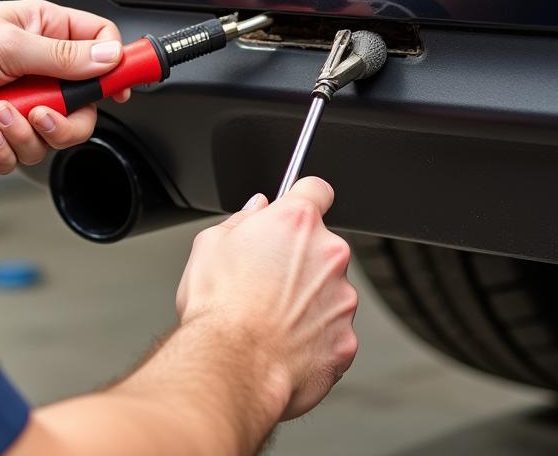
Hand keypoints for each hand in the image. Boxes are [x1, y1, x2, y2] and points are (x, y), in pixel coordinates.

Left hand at [0, 0, 129, 172]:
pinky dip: (1, 148)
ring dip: (23, 133)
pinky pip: (16, 151)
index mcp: (46, 29)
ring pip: (47, 135)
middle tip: (42, 114)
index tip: (123, 88)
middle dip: (62, 119)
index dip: (115, 69)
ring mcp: (15, 98)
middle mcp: (36, 64)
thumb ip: (66, 56)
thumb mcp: (11, 42)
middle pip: (80, 106)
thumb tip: (110, 56)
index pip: (100, 47)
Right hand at [174, 177, 357, 419]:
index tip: (297, 210)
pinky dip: (314, 336)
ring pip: (329, 290)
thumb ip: (241, 219)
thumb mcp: (210, 244)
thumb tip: (256, 210)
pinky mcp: (346, 340)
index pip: (317, 190)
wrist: (232, 367)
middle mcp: (328, 254)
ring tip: (270, 318)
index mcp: (296, 222)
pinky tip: (283, 343)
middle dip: (301, 258)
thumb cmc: (219, 308)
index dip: (304, 197)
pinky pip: (333, 330)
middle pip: (322, 246)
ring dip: (309, 299)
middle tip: (267, 280)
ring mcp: (342, 299)